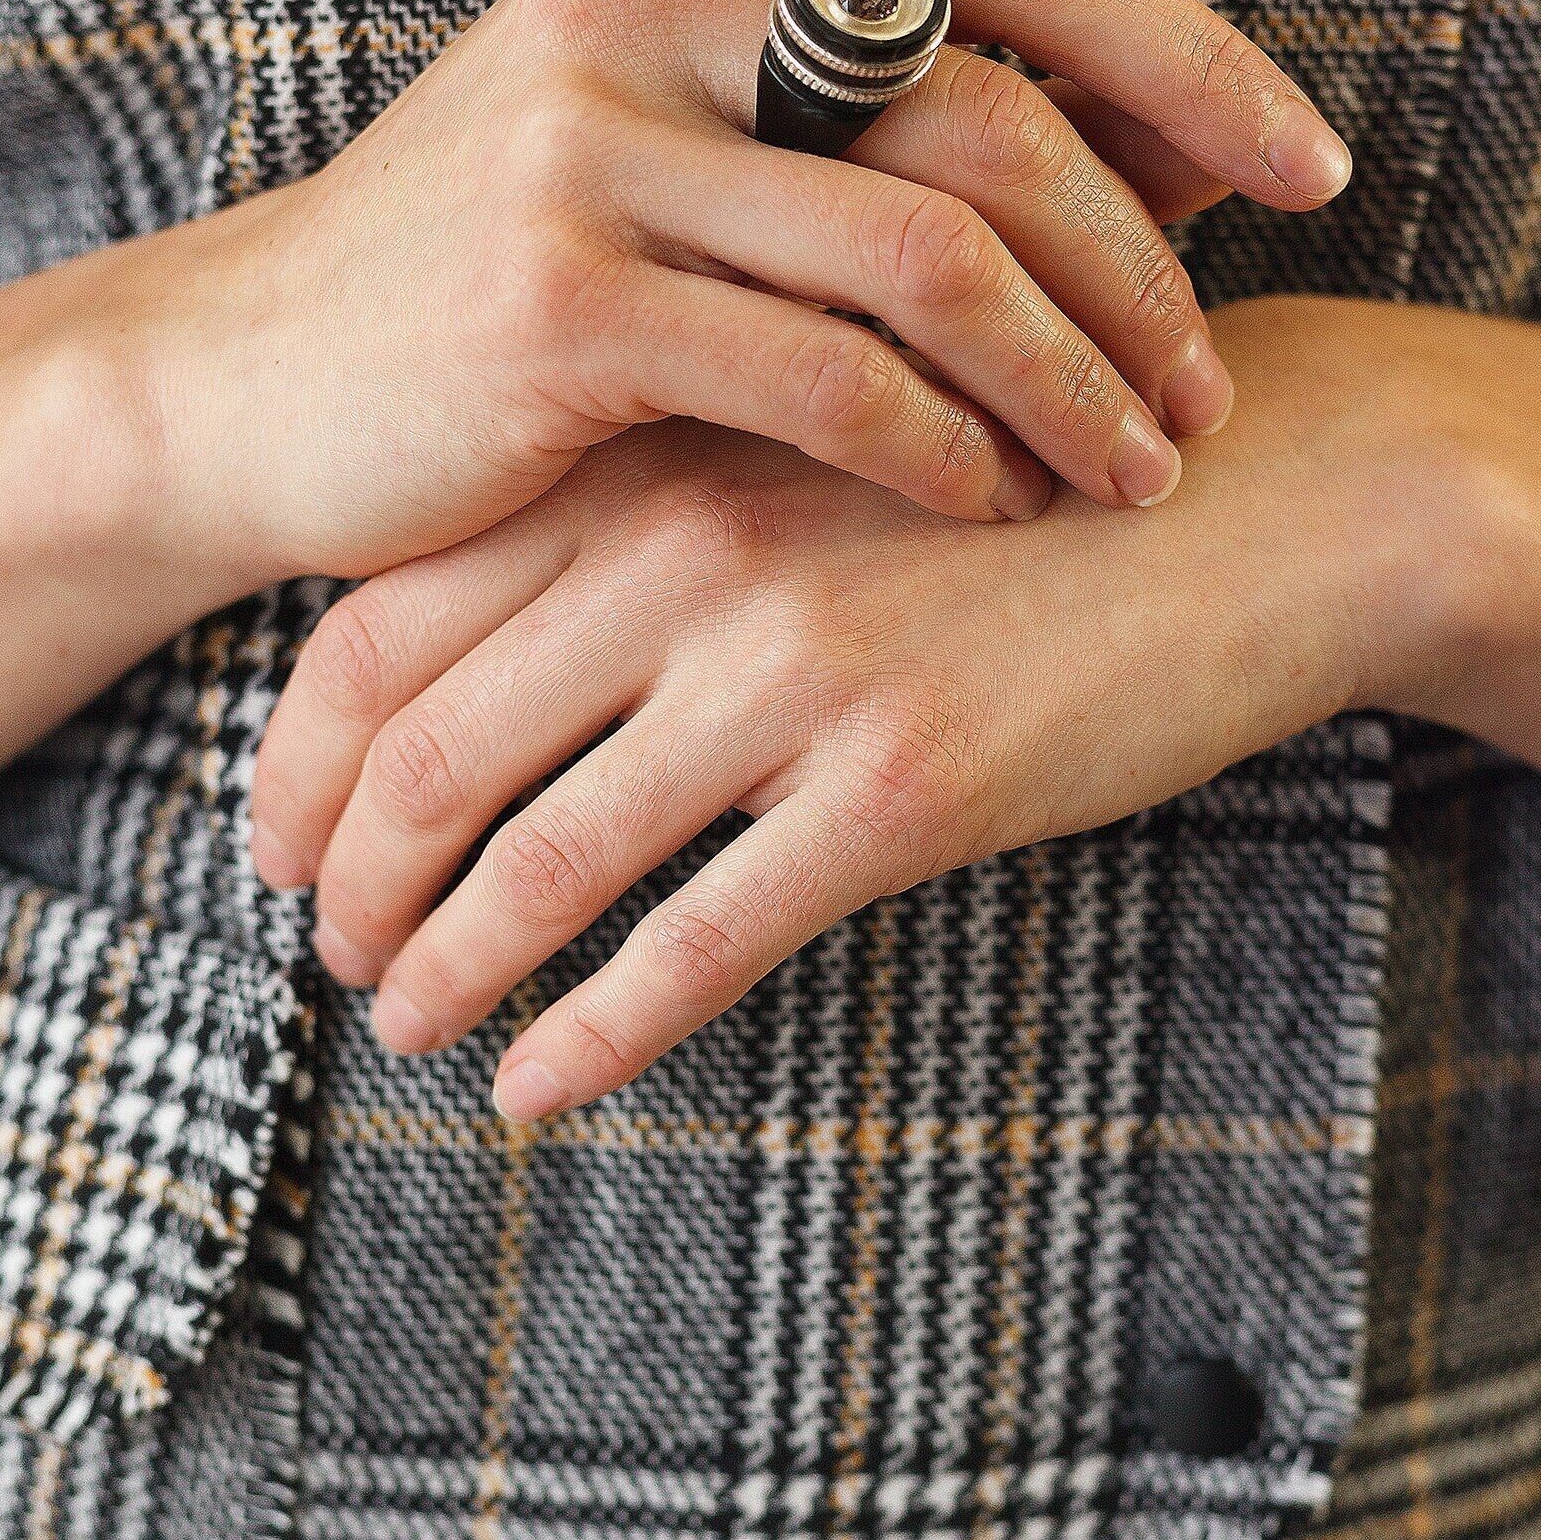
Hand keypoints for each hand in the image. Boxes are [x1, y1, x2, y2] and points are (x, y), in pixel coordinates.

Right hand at [127, 0, 1350, 593]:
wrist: (258, 384)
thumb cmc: (516, 274)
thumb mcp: (694, 145)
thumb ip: (884, 121)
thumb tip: (1166, 156)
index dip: (1194, 62)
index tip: (1314, 169)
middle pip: (1000, 115)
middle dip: (1142, 275)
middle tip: (1206, 395)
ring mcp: (592, 132)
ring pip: (933, 254)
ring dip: (1070, 381)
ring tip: (1135, 473)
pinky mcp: (561, 293)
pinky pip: (827, 378)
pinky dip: (941, 449)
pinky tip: (987, 502)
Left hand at [251, 297, 1469, 1097]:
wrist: (1265, 493)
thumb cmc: (1023, 474)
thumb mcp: (816, 451)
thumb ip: (660, 524)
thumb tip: (504, 660)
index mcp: (655, 461)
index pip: (391, 618)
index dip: (303, 755)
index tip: (275, 842)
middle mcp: (694, 555)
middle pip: (433, 746)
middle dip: (353, 876)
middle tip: (332, 953)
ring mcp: (797, 671)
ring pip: (545, 854)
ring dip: (447, 963)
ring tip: (407, 1026)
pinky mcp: (905, 786)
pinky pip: (699, 942)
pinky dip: (592, 1031)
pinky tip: (537, 1087)